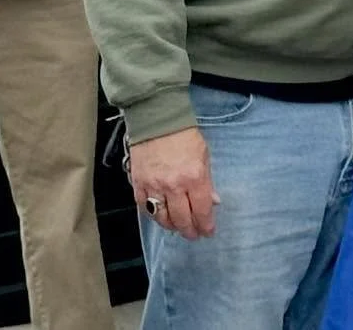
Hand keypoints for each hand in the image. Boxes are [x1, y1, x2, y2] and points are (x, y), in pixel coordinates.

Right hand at [128, 126, 218, 240]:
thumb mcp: (203, 155)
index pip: (202, 211)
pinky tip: (159, 214)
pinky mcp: (138, 183)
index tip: (208, 231)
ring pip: (162, 218)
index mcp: (194, 177)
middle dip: (190, 231)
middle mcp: (174, 185)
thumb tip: (213, 202)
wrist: (157, 118)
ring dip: (171, 226)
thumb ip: (207, 181)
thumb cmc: (184, 134)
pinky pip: (144, 207)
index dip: (206, 225)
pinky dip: (152, 214)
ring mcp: (154, 186)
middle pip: (182, 220)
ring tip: (177, 226)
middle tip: (193, 234)